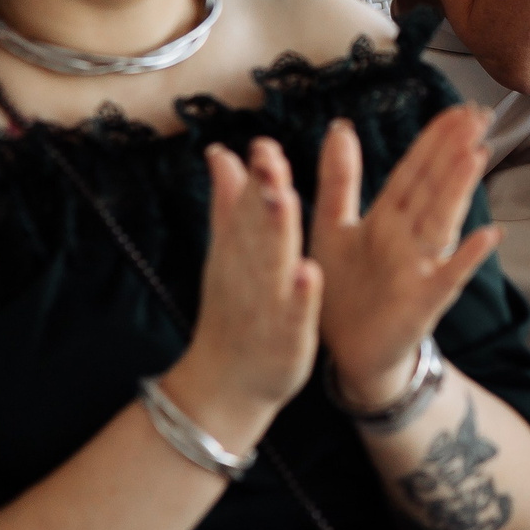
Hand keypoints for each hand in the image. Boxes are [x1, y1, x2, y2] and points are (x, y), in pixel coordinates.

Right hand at [164, 138, 322, 448]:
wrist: (221, 384)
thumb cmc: (231, 312)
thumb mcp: (226, 255)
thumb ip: (229, 204)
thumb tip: (221, 153)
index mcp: (238, 253)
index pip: (248, 207)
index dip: (256, 177)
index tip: (264, 144)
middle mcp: (249, 274)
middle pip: (257, 229)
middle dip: (264, 193)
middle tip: (270, 158)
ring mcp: (266, 306)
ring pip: (272, 265)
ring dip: (276, 233)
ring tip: (284, 198)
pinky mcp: (285, 338)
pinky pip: (293, 314)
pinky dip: (299, 295)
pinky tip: (308, 272)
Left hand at [311, 108, 504, 412]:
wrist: (345, 354)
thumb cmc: (345, 292)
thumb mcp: (332, 227)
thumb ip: (339, 179)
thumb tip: (341, 127)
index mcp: (387, 217)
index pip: (413, 170)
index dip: (432, 140)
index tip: (456, 109)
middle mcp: (408, 237)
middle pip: (433, 188)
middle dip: (453, 152)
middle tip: (477, 117)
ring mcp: (420, 268)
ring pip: (441, 221)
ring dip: (459, 190)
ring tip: (476, 156)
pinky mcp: (423, 303)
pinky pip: (448, 278)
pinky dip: (467, 258)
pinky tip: (487, 237)